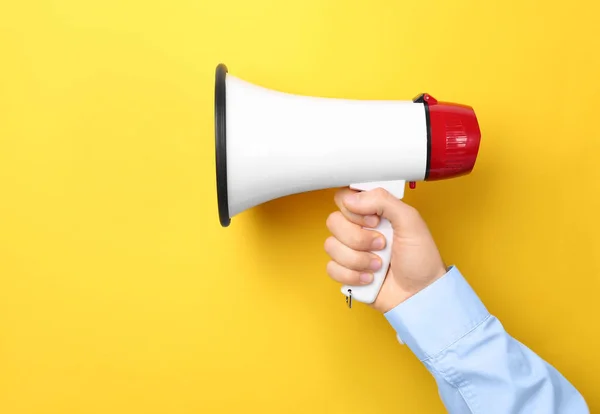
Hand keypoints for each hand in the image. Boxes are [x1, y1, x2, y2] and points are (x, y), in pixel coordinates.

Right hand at [324, 187, 447, 312]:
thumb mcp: (411, 222)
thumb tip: (352, 199)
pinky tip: (370, 277)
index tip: (374, 221)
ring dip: (358, 259)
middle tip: (381, 244)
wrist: (420, 295)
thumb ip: (383, 201)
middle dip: (359, 238)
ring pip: (331, 246)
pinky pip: (332, 268)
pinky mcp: (346, 272)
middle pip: (333, 221)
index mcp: (373, 213)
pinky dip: (353, 275)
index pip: (344, 198)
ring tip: (379, 265)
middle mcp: (359, 230)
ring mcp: (351, 251)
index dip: (354, 210)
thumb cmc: (421, 260)